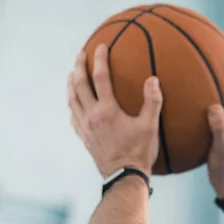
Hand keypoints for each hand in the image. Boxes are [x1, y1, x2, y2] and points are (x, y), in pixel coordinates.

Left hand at [68, 44, 162, 177]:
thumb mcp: (150, 126)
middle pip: (80, 85)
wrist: (124, 176)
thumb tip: (153, 79)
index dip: (100, 60)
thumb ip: (152, 101)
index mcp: (108, 110)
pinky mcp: (84, 138)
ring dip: (71, 84)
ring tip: (72, 74)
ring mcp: (85, 127)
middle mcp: (92, 116)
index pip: (101, 78)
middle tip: (80, 54)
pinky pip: (73, 117)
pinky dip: (72, 105)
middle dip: (78, 67)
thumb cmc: (139, 151)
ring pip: (72, 100)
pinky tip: (74, 102)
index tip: (100, 47)